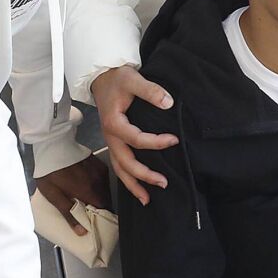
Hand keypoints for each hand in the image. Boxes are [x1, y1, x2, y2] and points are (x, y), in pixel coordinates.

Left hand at [35, 155, 108, 230]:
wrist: (53, 145)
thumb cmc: (50, 171)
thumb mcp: (53, 195)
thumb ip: (68, 213)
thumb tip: (82, 231)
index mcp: (88, 192)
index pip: (103, 211)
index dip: (101, 218)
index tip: (96, 222)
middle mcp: (98, 183)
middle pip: (106, 201)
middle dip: (100, 208)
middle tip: (90, 212)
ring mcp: (100, 173)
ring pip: (106, 191)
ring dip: (99, 197)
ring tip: (88, 199)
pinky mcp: (99, 165)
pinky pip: (104, 180)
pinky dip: (99, 186)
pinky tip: (88, 185)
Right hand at [91, 65, 177, 204]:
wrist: (102, 77)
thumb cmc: (118, 79)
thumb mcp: (133, 79)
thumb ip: (151, 90)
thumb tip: (168, 103)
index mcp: (114, 123)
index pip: (136, 139)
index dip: (156, 142)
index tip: (174, 140)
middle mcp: (110, 136)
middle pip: (125, 162)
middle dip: (143, 175)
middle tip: (164, 182)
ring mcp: (110, 141)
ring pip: (119, 168)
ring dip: (133, 184)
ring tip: (147, 199)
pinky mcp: (114, 142)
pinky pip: (119, 164)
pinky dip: (128, 178)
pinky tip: (139, 188)